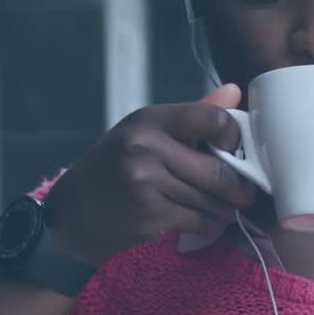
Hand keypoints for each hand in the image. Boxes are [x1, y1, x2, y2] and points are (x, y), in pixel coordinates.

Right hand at [42, 84, 255, 264]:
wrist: (72, 212)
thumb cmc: (116, 166)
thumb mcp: (146, 131)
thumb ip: (194, 114)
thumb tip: (234, 91)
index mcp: (149, 120)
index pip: (214, 120)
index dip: (234, 138)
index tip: (233, 151)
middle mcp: (144, 147)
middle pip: (219, 170)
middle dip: (238, 186)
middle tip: (242, 191)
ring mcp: (144, 184)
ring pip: (211, 201)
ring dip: (221, 207)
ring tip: (214, 205)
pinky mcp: (146, 217)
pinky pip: (198, 221)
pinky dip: (205, 223)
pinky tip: (193, 218)